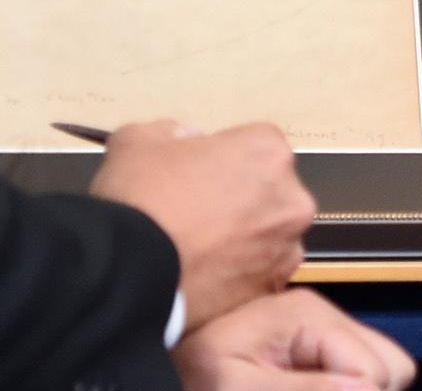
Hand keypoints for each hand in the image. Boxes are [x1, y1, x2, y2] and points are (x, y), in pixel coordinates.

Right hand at [89, 120, 314, 327]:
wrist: (130, 273)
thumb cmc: (140, 197)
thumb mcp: (139, 139)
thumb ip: (174, 131)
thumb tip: (188, 141)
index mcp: (268, 151)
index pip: (254, 145)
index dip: (223, 159)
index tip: (196, 175)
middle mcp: (291, 199)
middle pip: (269, 191)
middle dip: (241, 198)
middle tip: (196, 212)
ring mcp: (286, 249)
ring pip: (268, 235)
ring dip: (244, 238)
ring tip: (198, 249)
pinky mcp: (271, 290)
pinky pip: (259, 274)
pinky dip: (239, 274)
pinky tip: (203, 275)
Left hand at [172, 289, 415, 390]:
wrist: (166, 361)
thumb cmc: (196, 373)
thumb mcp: (242, 387)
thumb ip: (305, 389)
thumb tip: (366, 388)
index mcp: (309, 316)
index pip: (375, 369)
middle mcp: (324, 315)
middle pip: (391, 365)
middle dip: (365, 389)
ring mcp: (324, 329)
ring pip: (383, 370)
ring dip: (356, 387)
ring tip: (310, 390)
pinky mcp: (317, 344)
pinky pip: (358, 370)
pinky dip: (345, 383)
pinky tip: (311, 388)